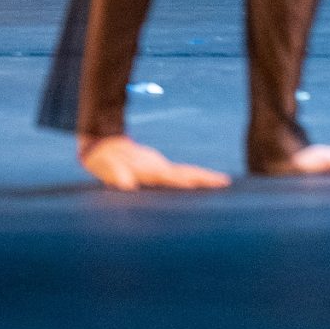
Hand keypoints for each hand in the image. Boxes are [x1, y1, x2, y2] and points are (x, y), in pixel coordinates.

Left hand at [77, 134, 230, 191]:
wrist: (105, 143)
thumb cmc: (104, 160)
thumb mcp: (107, 167)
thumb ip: (116, 175)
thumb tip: (125, 185)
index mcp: (147, 169)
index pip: (169, 176)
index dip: (183, 180)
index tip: (196, 184)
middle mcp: (158, 167)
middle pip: (186, 172)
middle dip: (205, 178)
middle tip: (225, 183)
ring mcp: (160, 167)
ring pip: (186, 172)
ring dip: (204, 178)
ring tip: (223, 184)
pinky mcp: (159, 170)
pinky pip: (181, 174)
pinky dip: (195, 178)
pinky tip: (202, 185)